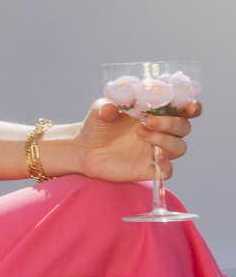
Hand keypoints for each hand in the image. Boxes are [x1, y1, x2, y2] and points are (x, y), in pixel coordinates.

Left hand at [74, 97, 202, 183]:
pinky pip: (168, 170)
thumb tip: (110, 108)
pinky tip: (156, 158)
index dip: (191, 107)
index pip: (182, 108)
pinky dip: (167, 165)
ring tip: (140, 133)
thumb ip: (105, 107)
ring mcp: (155, 150)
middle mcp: (160, 131)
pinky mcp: (148, 168)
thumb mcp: (98, 111)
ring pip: (179, 147)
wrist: (85, 149)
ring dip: (165, 140)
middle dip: (172, 123)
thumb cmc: (98, 124)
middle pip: (184, 127)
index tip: (190, 106)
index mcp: (155, 112)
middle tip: (149, 121)